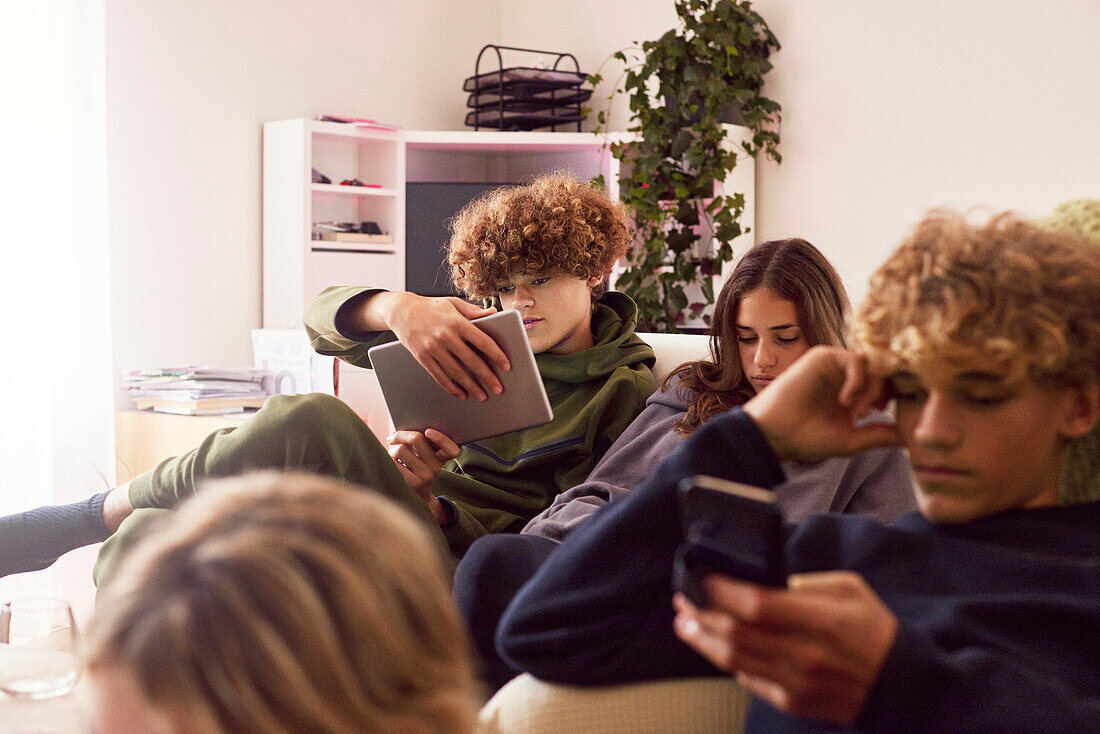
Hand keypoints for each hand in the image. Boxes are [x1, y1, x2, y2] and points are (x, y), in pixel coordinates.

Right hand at [373, 292, 509, 399]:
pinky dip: (451, 387)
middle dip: (487, 377)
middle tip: (498, 388)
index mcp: (457, 322)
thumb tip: (494, 313)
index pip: (483, 341)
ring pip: (456, 372)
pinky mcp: (422, 357)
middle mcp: (445, 336)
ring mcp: (432, 348)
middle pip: (472, 361)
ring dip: (471, 387)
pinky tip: (461, 394)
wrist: (401, 311)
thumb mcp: (454, 303)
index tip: (506, 366)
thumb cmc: (431, 306)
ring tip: (482, 396)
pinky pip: (439, 376)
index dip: (497, 355)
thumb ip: (474, 311)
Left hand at [387, 429, 460, 521]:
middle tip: (392, 438)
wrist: (414, 500)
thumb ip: (417, 444)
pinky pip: (392, 462)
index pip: (451, 449)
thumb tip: (395, 434)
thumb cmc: (414, 470)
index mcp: (441, 458)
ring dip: (391, 450)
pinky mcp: (411, 483)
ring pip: (400, 449)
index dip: (441, 438)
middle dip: (400, 435)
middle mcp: (436, 467)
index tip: (428, 431)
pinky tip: (389, 464)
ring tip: (392, 456)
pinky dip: (387, 459)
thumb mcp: (422, 459)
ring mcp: (425, 476)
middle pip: (417, 438)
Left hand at [673, 572, 897, 724]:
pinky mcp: (792, 702)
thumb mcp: (850, 590)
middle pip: (736, 634)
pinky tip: (715, 647)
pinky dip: (729, 662)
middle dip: (702, 615)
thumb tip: (770, 584)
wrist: (902, 686)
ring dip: (704, 640)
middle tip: (682, 602)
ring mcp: (795, 682)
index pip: (756, 605)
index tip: (705, 579)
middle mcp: (804, 654)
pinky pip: (749, 680)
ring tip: (684, 625)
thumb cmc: (876, 631)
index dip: (723, 592)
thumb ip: (807, 584)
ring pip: (734, 659)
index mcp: (820, 620)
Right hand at [743, 346, 899, 460]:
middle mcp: (846, 376)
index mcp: (854, 394)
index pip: (887, 385)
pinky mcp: (824, 356)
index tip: (885, 416)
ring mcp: (836, 366)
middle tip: (867, 416)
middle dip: (883, 394)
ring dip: (871, 389)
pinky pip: (855, 359)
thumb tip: (908, 437)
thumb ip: (879, 435)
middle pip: (884, 373)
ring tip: (856, 412)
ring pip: (872, 365)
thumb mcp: (850, 440)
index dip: (894, 397)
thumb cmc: (806, 438)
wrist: (775, 433)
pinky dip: (857, 380)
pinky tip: (845, 400)